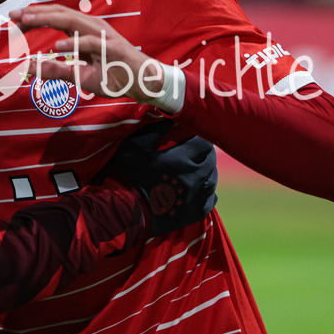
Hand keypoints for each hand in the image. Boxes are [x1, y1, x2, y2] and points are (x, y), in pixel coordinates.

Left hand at [11, 5, 165, 103]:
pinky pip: (90, 42)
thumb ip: (56, 71)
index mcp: (84, 30)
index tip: (14, 19)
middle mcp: (92, 27)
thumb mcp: (79, 76)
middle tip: (14, 16)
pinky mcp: (112, 46)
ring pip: (72, 21)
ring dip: (48, 19)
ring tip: (28, 20)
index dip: (35, 15)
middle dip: (36, 13)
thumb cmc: (114, 76)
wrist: (144, 83)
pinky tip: (57, 46)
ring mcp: (103, 35)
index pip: (56, 17)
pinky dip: (73, 43)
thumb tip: (30, 69)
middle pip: (60, 13)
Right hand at [102, 122, 216, 236]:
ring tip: (199, 169)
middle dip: (205, 153)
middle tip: (195, 151)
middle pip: (210, 161)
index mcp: (180, 159)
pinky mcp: (191, 214)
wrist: (122, 211)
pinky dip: (208, 194)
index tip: (191, 137)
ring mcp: (194, 197)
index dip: (199, 138)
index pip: (203, 143)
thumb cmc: (125, 175)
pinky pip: (210, 202)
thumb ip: (156, 130)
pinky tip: (200, 190)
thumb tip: (171, 118)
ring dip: (208, 173)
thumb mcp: (135, 145)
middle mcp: (193, 177)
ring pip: (212, 181)